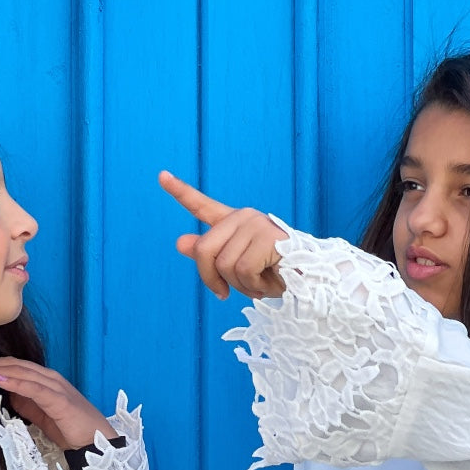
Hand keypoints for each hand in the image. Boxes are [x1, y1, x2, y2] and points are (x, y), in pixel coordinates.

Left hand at [0, 356, 116, 448]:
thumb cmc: (72, 429)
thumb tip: (8, 394)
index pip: (13, 367)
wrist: (96, 442)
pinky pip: (34, 388)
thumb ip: (27, 402)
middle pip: (12, 366)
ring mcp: (54, 387)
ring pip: (20, 373)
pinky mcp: (59, 400)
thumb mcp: (42, 414)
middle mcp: (48, 378)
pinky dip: (15, 382)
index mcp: (44, 380)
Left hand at [158, 169, 286, 299]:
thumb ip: (209, 256)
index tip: (161, 176)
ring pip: (224, 265)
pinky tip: (268, 281)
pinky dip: (253, 285)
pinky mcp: (267, 237)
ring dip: (239, 285)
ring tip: (259, 283)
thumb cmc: (272, 275)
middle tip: (226, 293)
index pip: (202, 206)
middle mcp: (243, 217)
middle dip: (211, 279)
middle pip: (203, 250)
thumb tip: (180, 241)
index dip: (180, 191)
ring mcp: (255, 224)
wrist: (307, 282)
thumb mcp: (235, 269)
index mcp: (233, 223)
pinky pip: (242, 270)